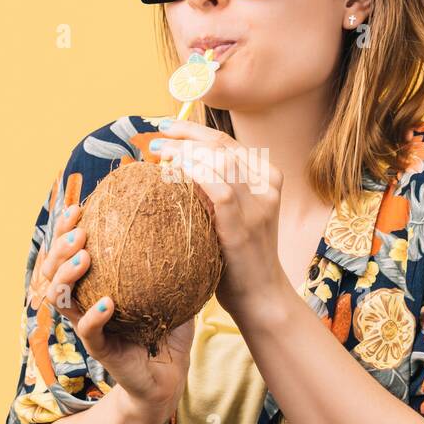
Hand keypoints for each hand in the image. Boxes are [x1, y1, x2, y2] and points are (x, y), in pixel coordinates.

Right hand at [35, 199, 194, 423]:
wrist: (168, 377)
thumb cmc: (166, 332)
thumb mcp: (171, 291)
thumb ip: (174, 262)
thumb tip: (189, 220)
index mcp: (95, 286)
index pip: (69, 253)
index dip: (65, 230)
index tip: (77, 208)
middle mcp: (84, 304)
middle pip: (53, 271)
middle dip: (59, 247)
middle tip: (77, 229)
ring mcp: (89, 327)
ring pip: (60, 299)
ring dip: (67, 275)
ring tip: (83, 257)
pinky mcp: (100, 350)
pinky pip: (88, 331)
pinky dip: (93, 315)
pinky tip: (106, 302)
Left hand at [150, 119, 286, 317]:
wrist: (261, 295)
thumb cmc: (239, 255)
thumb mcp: (235, 213)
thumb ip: (218, 188)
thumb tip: (177, 165)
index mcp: (267, 177)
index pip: (227, 142)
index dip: (195, 131)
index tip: (168, 128)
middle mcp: (266, 186)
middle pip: (221, 145)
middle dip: (185, 136)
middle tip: (156, 136)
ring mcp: (257, 205)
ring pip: (220, 161)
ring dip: (184, 153)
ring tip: (159, 153)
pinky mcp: (242, 227)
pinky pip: (218, 190)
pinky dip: (194, 176)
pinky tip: (171, 175)